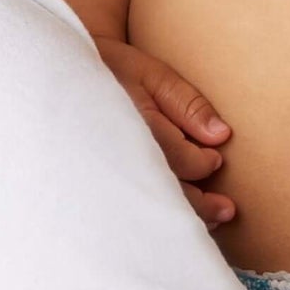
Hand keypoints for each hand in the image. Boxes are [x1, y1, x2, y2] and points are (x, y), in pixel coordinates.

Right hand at [95, 36, 235, 228]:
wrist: (63, 74)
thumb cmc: (112, 69)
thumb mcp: (153, 74)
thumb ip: (187, 104)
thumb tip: (221, 135)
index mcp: (136, 126)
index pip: (181, 160)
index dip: (204, 163)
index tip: (215, 159)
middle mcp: (118, 154)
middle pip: (166, 193)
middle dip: (200, 205)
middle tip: (226, 209)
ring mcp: (102, 172)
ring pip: (148, 207)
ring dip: (181, 214)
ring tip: (210, 219)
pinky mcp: (93, 181)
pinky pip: (128, 205)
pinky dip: (153, 215)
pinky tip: (169, 220)